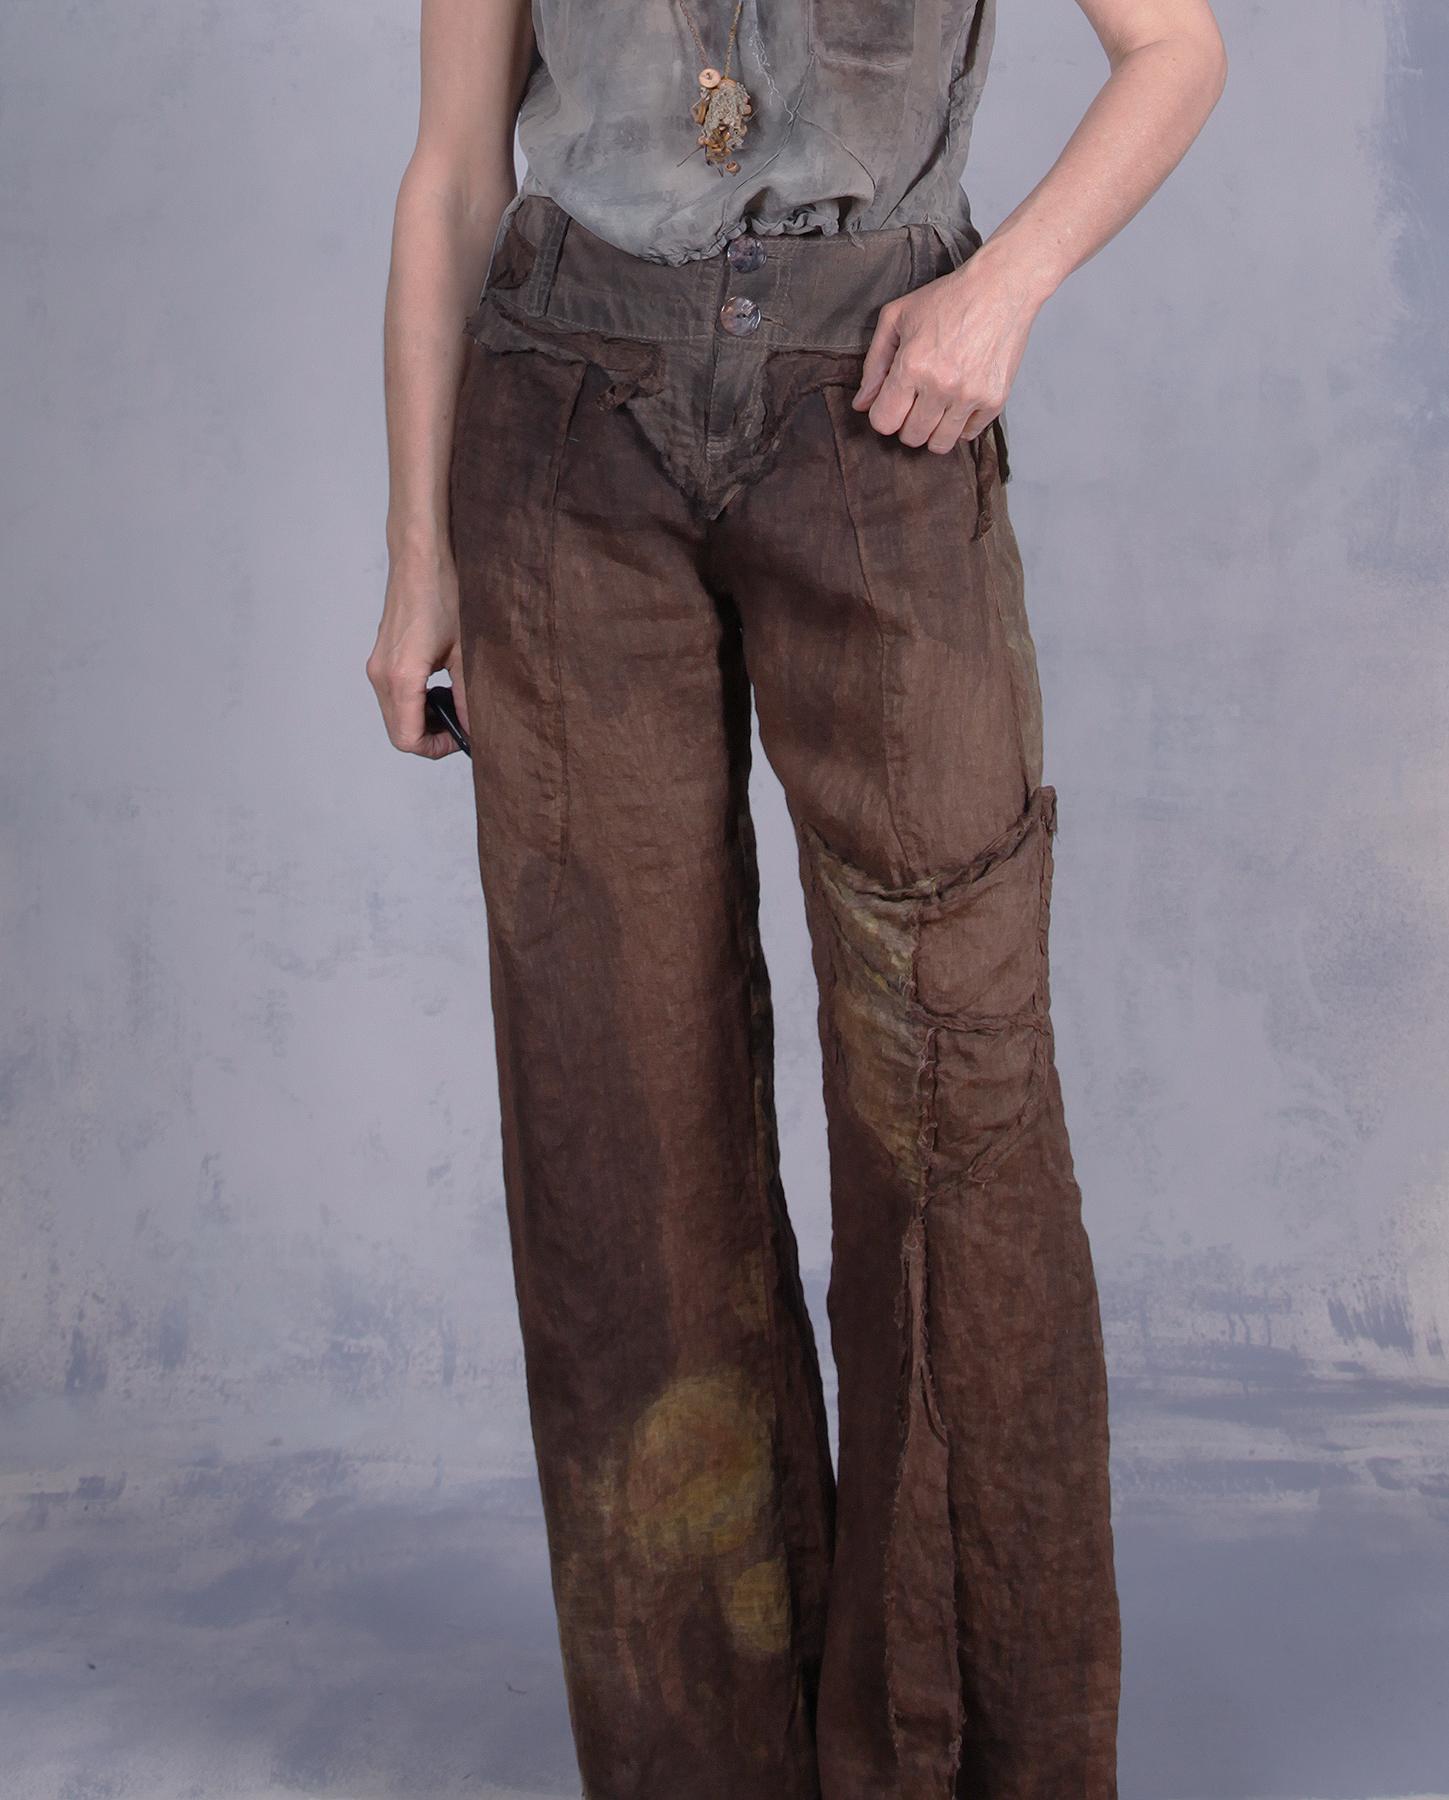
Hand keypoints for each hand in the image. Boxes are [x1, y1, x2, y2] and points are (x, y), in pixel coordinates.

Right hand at [366, 546, 470, 758]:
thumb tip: (476, 726)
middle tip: (460, 726)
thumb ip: (469, 696)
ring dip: (421, 720)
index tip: (460, 739)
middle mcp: (382, 675)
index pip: (407, 739)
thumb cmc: (442, 594)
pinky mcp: (380, 658)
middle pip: (398, 731)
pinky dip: (413, 703)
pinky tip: (438, 688)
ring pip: (394, 715)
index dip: (436, 749)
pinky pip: (392, 696)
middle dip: (430, 737)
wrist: (420, 558)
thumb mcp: (465, 652)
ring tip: (452, 706)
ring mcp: (377, 666)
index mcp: (402, 677)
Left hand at [852, 248, 1038, 453]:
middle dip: (907, 423)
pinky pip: (968, 435)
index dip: (883, 414)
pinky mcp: (995, 400)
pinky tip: (959, 401)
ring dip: (933, 430)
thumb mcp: (897, 318)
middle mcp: (941, 386)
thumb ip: (874, 364)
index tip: (892, 401)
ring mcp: (970, 396)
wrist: (1001, 287)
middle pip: (911, 437)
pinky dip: (960, 424)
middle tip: (915, 401)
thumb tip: (862, 404)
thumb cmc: (948, 298)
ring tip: (936, 406)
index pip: (884, 422)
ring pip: (940, 444)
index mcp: (912, 366)